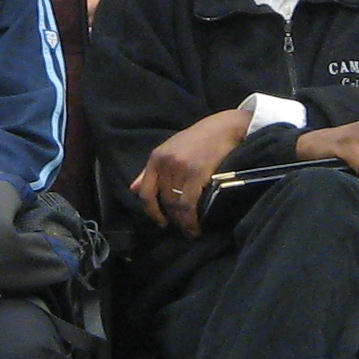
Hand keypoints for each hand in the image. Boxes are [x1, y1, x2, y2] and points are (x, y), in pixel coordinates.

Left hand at [129, 107, 255, 236]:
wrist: (225, 127)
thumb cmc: (200, 138)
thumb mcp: (171, 149)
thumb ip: (151, 170)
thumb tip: (133, 189)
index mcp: (156, 158)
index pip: (145, 192)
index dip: (151, 211)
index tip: (161, 222)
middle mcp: (165, 163)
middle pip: (164, 201)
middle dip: (173, 219)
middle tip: (183, 229)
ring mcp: (180, 168)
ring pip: (176, 205)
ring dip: (183, 222)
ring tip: (190, 231)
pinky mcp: (197, 173)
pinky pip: (188, 204)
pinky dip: (190, 220)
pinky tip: (195, 227)